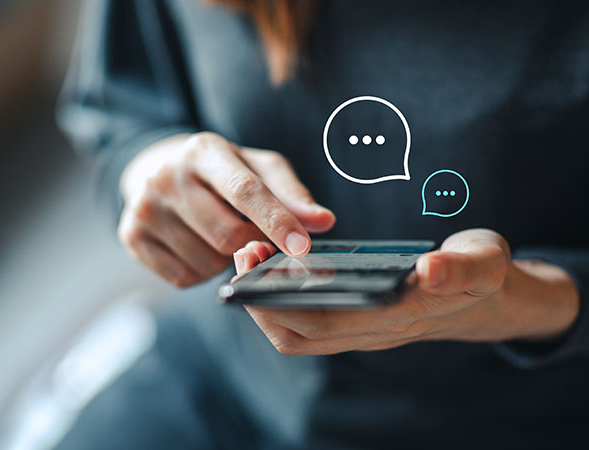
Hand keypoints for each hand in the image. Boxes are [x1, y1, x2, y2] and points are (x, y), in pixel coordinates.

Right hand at [118, 132, 334, 286]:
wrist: (159, 171)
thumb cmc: (223, 172)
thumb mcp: (259, 169)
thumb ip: (292, 194)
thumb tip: (323, 222)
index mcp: (203, 150)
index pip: (246, 191)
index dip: (277, 222)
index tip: (302, 247)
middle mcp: (166, 175)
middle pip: (228, 236)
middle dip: (251, 244)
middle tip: (251, 232)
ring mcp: (144, 208)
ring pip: (207, 262)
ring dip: (224, 260)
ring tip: (217, 233)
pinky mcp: (131, 236)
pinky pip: (183, 278)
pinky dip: (200, 271)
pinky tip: (196, 245)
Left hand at [234, 229, 579, 355]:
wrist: (484, 300)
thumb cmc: (480, 274)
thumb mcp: (484, 262)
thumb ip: (462, 267)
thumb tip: (431, 270)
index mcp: (396, 317)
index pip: (324, 322)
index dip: (281, 299)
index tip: (256, 261)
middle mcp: (371, 333)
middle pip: (297, 333)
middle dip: (259, 298)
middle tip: (244, 251)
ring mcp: (362, 332)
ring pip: (297, 335)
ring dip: (265, 302)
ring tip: (253, 256)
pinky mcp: (356, 323)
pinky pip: (306, 324)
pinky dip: (281, 301)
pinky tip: (277, 267)